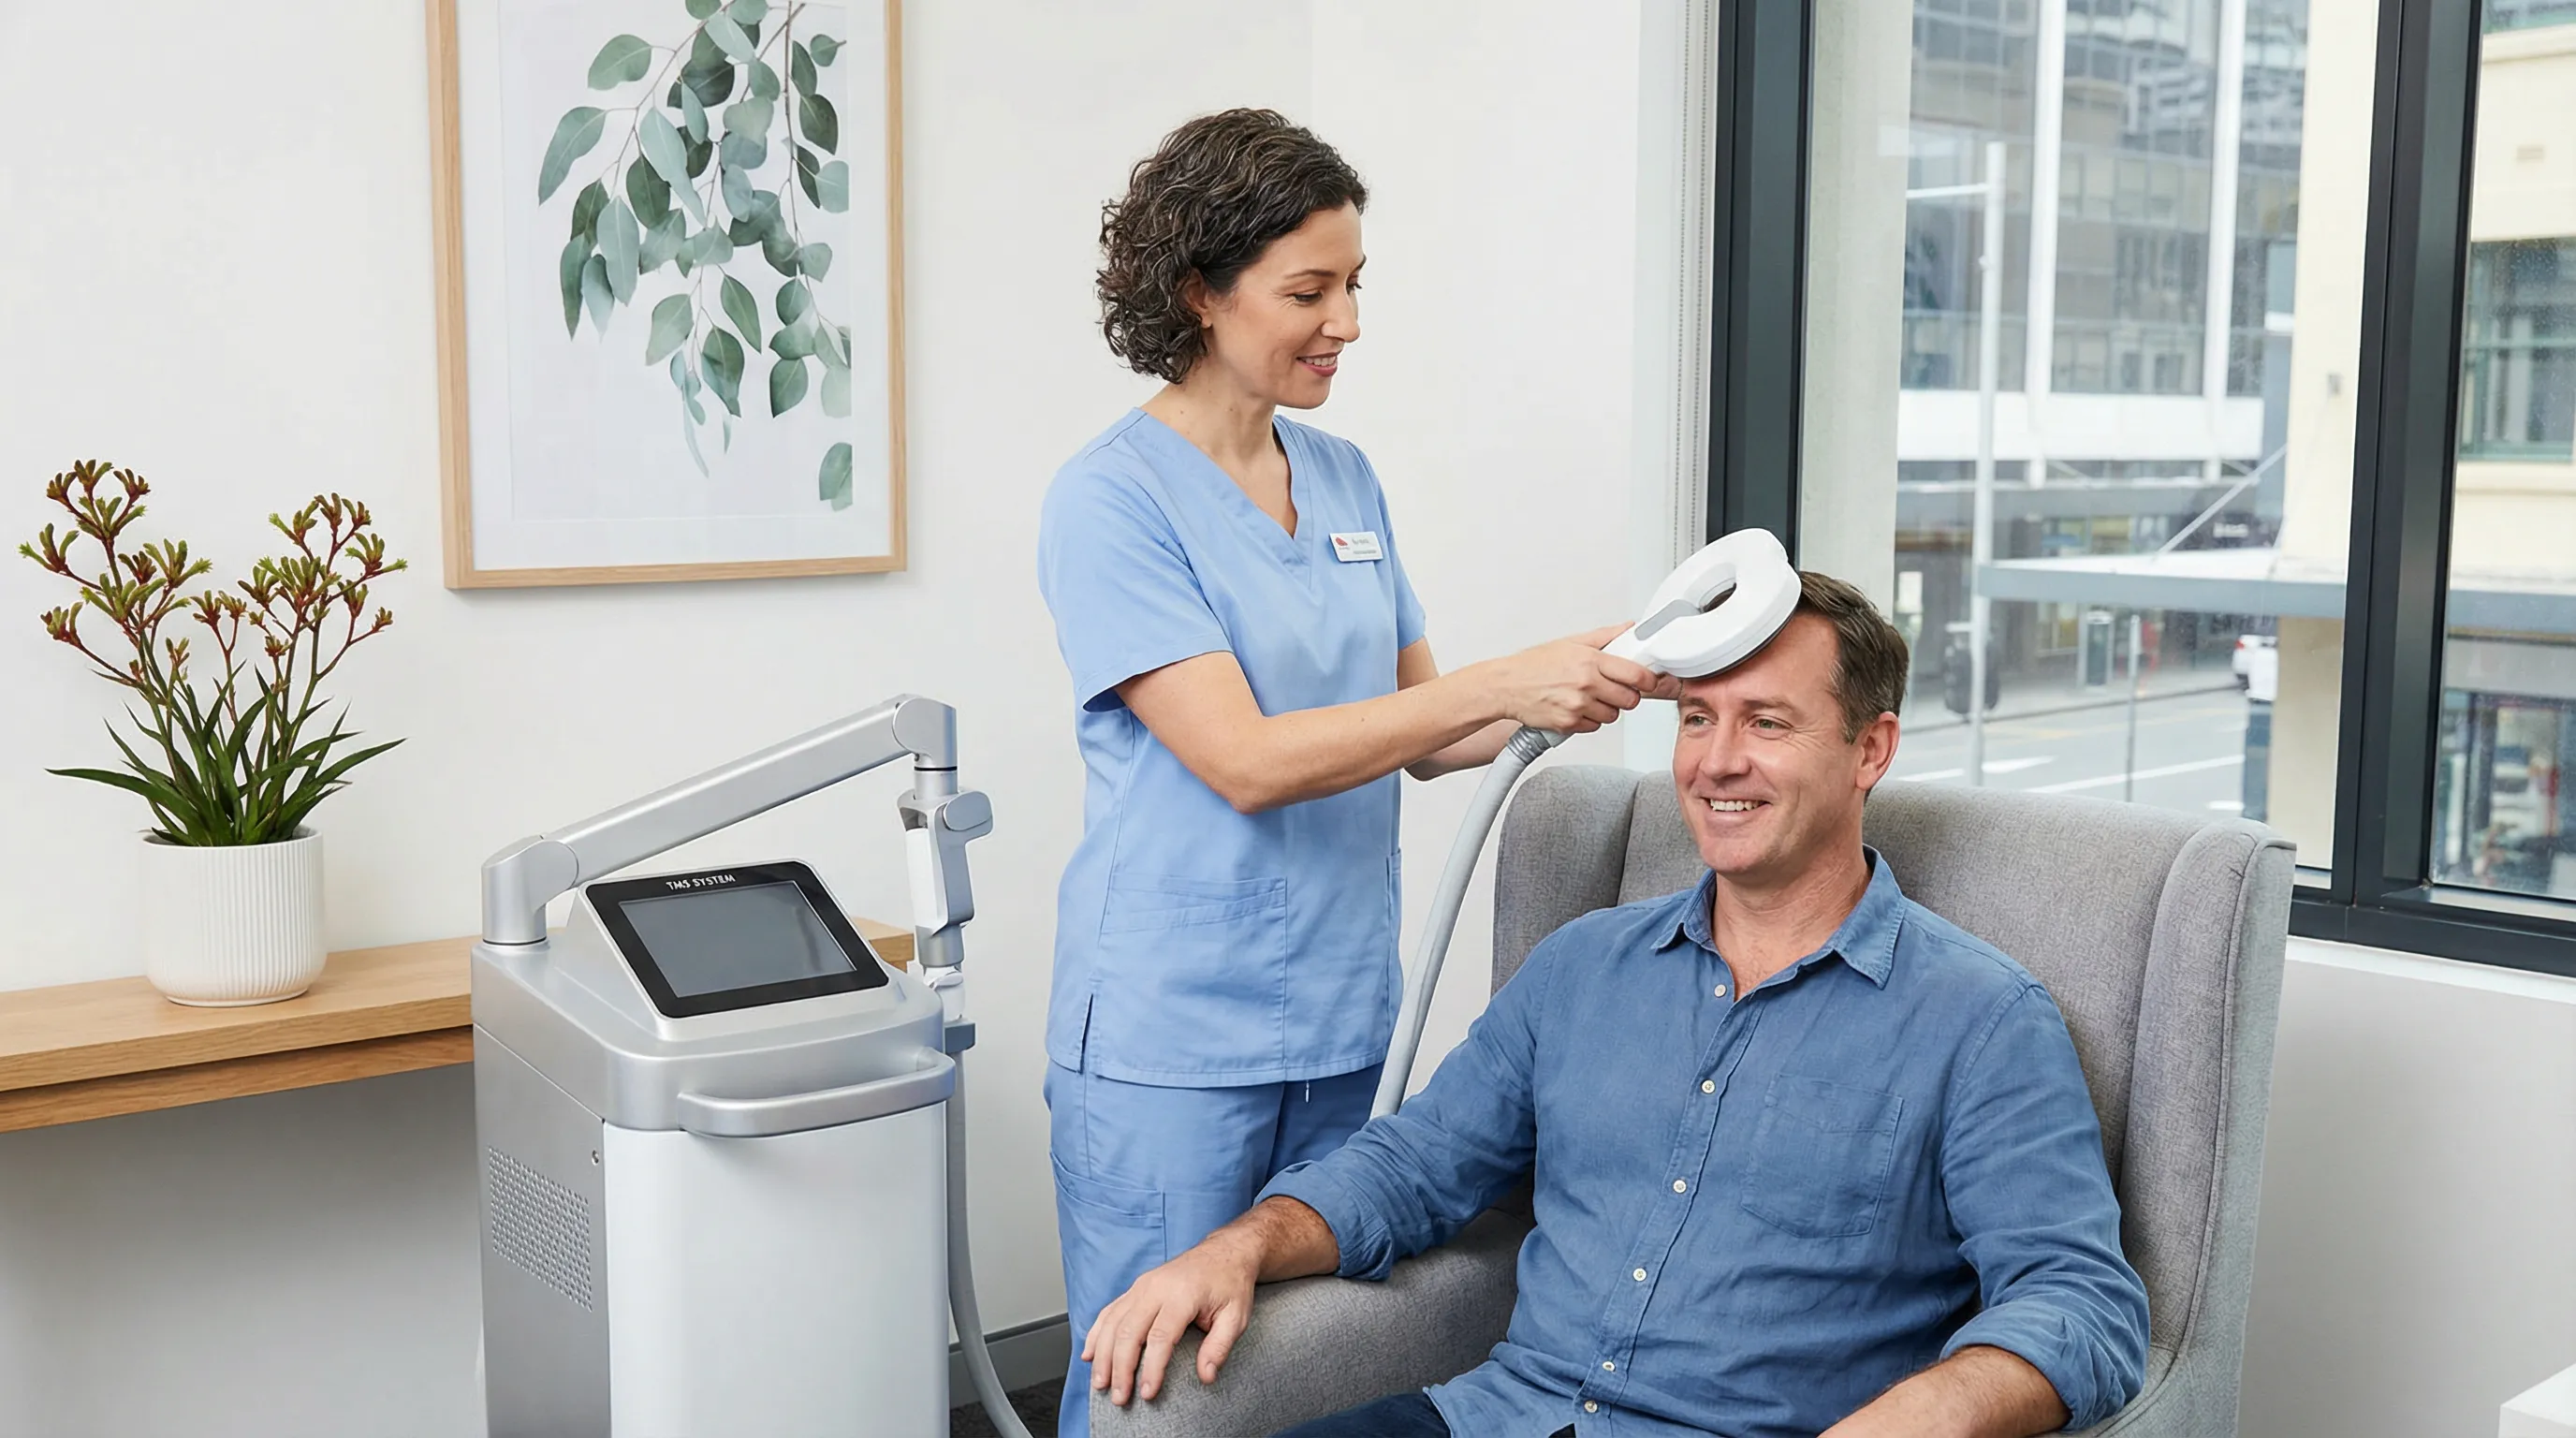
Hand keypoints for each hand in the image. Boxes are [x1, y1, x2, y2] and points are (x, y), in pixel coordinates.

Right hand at [1083, 1233, 1263, 1406]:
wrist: (1224, 1252)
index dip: (1151, 1368)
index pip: (1160, 1337)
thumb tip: (1206, 1376)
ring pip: (1114, 1322)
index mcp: (1183, 1294)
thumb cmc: (1230, 1284)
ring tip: (1100, 1383)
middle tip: (1119, 1396)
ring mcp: (1143, 1285)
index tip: (1147, 1393)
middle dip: (1120, 1368)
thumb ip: (1219, 1347)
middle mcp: (1157, 1287)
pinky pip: (1110, 1311)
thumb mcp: (1236, 1316)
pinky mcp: (1137, 1287)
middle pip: (1129, 1332)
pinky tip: (1090, 1354)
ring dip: (1103, 1355)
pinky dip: (1097, 1333)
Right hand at [1475, 626, 1671, 732]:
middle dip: (1627, 695)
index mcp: (1590, 660)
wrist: (1504, 686)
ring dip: (1607, 709)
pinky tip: (1576, 707)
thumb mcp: (1570, 642)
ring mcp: (1577, 706)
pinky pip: (1594, 726)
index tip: (1647, 679)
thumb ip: (1605, 637)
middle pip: (1630, 699)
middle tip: (1614, 689)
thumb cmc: (1533, 665)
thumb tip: (1628, 629)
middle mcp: (1585, 684)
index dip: (1647, 679)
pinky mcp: (1568, 724)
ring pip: (1613, 715)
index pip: (1636, 674)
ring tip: (1589, 697)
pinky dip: (1589, 720)